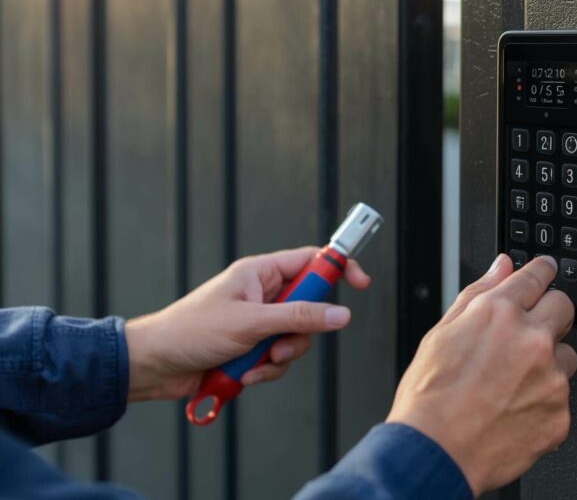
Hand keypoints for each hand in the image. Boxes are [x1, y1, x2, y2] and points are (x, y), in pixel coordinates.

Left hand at [124, 247, 370, 401]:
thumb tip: (341, 314)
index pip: (311, 261)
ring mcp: (258, 323)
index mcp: (260, 273)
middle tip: (279, 343)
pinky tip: (242, 375)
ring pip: (296, 338)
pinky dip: (264, 371)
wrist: (154, 366)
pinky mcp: (251, 348)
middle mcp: (262, 295)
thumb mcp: (250, 323)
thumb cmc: (190, 331)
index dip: (339, 269)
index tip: (361, 284)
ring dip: (279, 357)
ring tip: (252, 364)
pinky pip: (278, 359)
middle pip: (309, 307)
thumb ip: (299, 317)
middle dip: (300, 333)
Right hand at [387, 254, 576, 495]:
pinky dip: (543, 403)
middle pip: (563, 308)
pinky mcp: (560, 414)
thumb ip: (478, 293)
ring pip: (567, 356)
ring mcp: (550, 379)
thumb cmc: (430, 399)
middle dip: (549, 315)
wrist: (433, 453)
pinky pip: (562, 398)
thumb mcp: (441, 334)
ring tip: (512, 383)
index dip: (542, 271)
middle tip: (526, 335)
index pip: (536, 276)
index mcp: (499, 314)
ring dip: (548, 363)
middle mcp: (531, 341)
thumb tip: (501, 267)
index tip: (545, 270)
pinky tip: (515, 409)